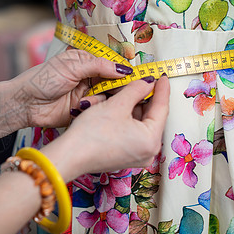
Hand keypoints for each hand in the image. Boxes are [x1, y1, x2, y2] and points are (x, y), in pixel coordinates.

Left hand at [11, 49, 132, 127]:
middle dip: (122, 86)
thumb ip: (99, 66)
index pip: (113, 65)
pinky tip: (99, 110)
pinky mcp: (85, 111)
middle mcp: (90, 78)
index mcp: (87, 61)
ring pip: (110, 97)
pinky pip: (100, 110)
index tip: (141, 76)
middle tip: (135, 92)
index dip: (126, 71)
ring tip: (109, 100)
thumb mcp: (72, 66)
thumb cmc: (43, 79)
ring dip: (111, 99)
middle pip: (115, 82)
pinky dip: (100, 110)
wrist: (25, 103)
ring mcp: (88, 95)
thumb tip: (125, 69)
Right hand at [41, 75, 169, 181]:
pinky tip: (118, 108)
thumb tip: (147, 83)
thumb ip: (136, 90)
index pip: (162, 108)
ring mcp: (136, 157)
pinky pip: (132, 133)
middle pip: (151, 117)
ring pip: (140, 125)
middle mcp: (148, 152)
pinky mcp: (125, 157)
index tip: (162, 76)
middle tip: (142, 81)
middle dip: (145, 98)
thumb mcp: (117, 104)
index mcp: (151, 141)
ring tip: (125, 93)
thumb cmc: (91, 135)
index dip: (161, 89)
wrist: (70, 155)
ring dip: (133, 108)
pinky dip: (127, 120)